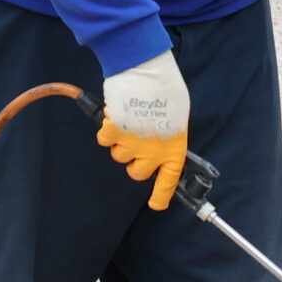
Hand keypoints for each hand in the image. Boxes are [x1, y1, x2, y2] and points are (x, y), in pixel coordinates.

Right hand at [97, 49, 189, 210]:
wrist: (148, 76)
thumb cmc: (166, 92)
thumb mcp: (176, 119)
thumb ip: (167, 136)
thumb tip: (157, 143)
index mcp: (173, 151)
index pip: (168, 183)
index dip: (161, 197)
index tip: (157, 205)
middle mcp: (152, 155)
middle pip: (136, 172)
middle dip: (135, 160)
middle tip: (138, 141)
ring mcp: (131, 147)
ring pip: (119, 155)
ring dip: (122, 141)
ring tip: (131, 120)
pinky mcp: (112, 135)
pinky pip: (105, 139)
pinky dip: (108, 128)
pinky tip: (117, 115)